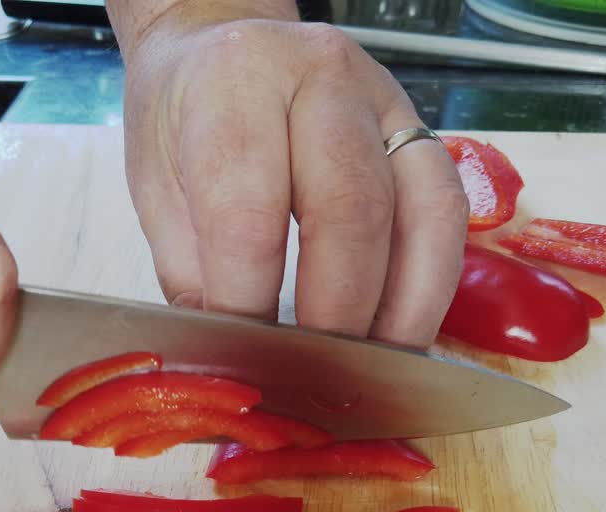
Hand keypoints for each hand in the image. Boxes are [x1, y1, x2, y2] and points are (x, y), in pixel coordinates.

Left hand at [113, 2, 467, 346]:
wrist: (221, 41)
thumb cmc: (183, 117)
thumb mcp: (156, 189)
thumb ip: (194, 276)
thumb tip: (229, 364)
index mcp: (236, 84)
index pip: (249, 211)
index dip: (250, 300)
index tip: (247, 359)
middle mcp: (320, 77)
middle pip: (350, 211)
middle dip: (338, 313)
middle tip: (318, 375)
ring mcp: (384, 98)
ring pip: (422, 212)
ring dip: (404, 307)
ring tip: (376, 366)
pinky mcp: (421, 127)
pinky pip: (449, 211)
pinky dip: (433, 280)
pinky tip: (405, 325)